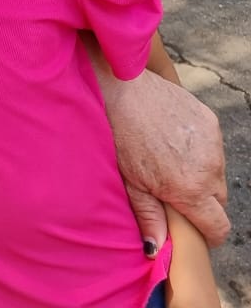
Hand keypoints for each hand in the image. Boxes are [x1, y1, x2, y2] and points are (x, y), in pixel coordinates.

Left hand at [102, 69, 229, 249]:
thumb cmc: (120, 136)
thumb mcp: (131, 182)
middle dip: (202, 203)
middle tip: (174, 192)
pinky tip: (174, 140)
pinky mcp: (211, 121)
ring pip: (217, 173)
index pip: (219, 227)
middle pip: (218, 200)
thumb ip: (149, 218)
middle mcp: (209, 168)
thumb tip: (156, 250)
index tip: (196, 232)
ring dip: (201, 174)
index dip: (209, 234)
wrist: (121, 88)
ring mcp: (213, 143)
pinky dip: (199, 150)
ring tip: (170, 162)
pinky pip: (213, 147)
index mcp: (190, 189)